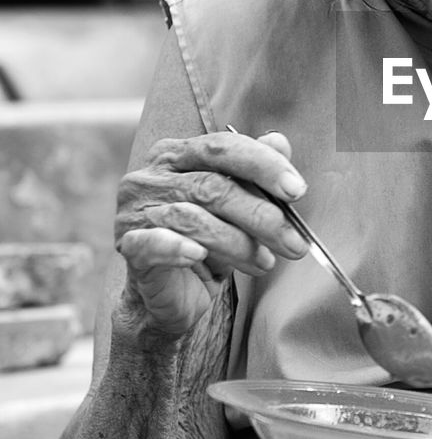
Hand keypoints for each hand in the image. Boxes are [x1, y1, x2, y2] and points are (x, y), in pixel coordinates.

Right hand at [114, 129, 308, 336]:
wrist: (173, 298)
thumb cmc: (210, 243)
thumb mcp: (239, 207)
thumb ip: (255, 173)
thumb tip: (279, 140)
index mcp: (176, 155)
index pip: (222, 147)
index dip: (263, 165)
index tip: (297, 190)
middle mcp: (150, 176)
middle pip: (212, 186)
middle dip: (261, 214)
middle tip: (294, 241)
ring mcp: (134, 210)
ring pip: (192, 218)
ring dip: (237, 243)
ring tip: (265, 263)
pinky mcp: (128, 246)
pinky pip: (151, 243)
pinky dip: (177, 248)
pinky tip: (200, 257)